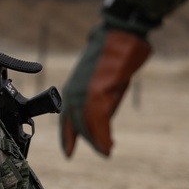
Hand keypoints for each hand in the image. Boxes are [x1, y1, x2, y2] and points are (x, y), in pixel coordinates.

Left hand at [60, 24, 150, 157]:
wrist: (121, 36)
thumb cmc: (116, 56)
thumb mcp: (105, 84)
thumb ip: (101, 103)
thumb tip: (102, 123)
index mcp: (72, 90)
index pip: (66, 119)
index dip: (67, 137)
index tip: (68, 153)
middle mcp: (73, 93)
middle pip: (76, 124)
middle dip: (88, 140)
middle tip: (103, 151)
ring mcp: (82, 93)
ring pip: (86, 125)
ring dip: (97, 140)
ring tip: (106, 151)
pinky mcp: (95, 92)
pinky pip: (97, 121)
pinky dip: (102, 135)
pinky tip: (108, 145)